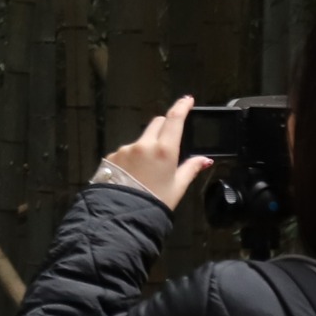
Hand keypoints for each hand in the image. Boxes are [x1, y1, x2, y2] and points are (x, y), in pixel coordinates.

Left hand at [105, 95, 212, 210]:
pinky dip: (131, 159)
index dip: (181, 106)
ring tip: (147, 172)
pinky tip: (132, 175)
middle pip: (156, 124)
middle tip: (169, 142)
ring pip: (140, 140)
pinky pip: (125, 152)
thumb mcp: (177, 187)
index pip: (174, 120)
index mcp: (164, 150)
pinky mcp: (111, 157)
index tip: (187, 100)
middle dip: (164, 128)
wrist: (122, 215)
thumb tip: (204, 159)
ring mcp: (125, 150)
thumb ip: (190, 169)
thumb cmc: (153, 203)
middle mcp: (143, 145)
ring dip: (145, 148)